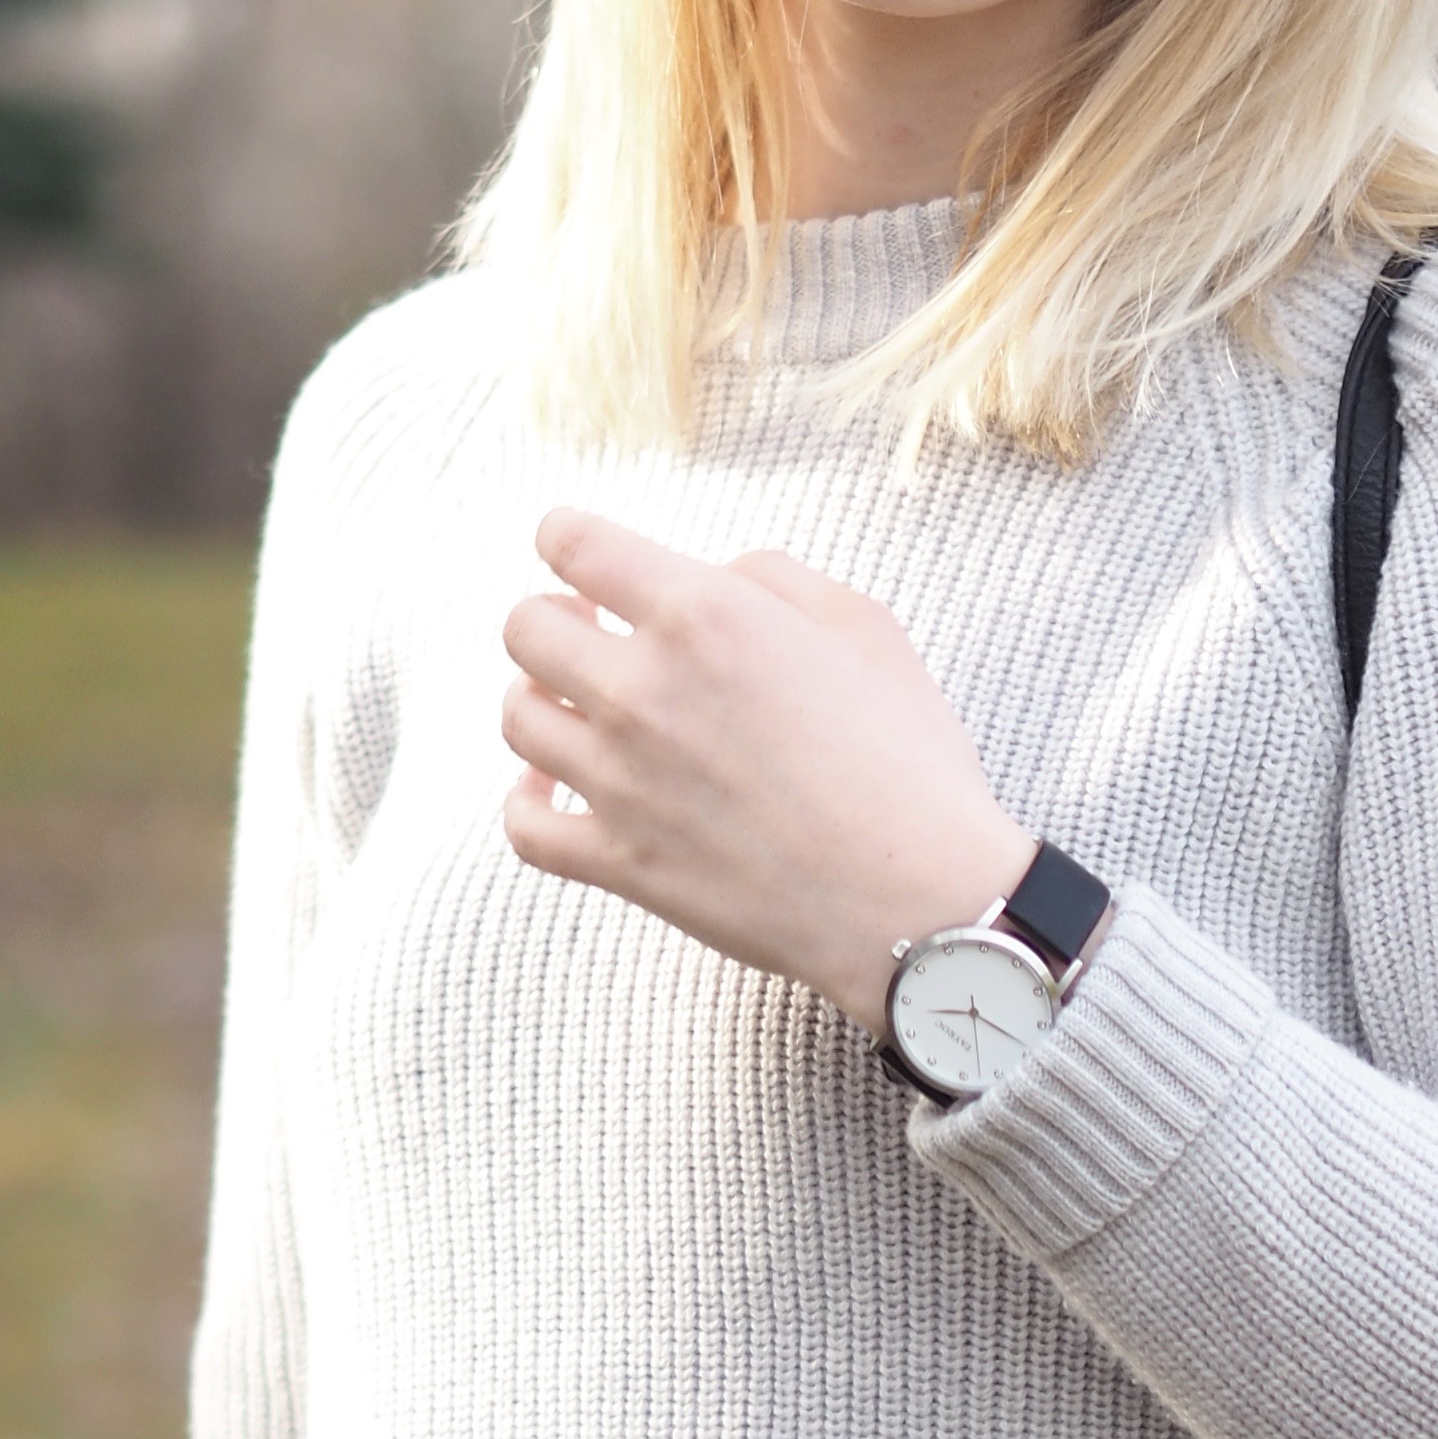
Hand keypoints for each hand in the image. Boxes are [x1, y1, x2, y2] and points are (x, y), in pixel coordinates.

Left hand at [499, 511, 1033, 1032]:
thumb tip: (715, 574)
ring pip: (517, 718)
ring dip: (540, 700)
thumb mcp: (868, 628)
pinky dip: (526, 800)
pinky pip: (524, 826)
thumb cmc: (910, 763)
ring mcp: (621, 781)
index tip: (578, 552)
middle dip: (555, 619)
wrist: (920, 901)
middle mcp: (644, 690)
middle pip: (525, 628)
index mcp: (703, 615)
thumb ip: (776, 577)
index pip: (572, 543)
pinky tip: (551, 785)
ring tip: (576, 706)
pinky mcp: (620, 862)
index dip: (567, 538)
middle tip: (592, 635)